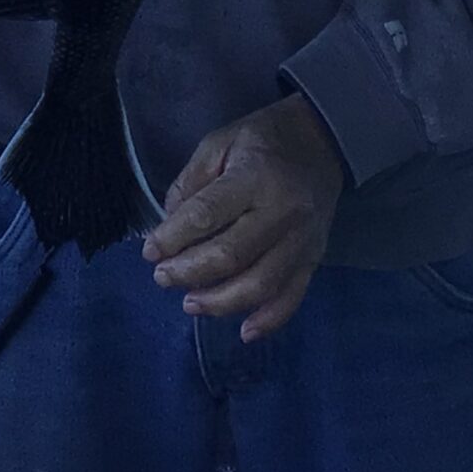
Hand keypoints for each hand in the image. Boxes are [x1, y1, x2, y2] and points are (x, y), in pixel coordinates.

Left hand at [142, 94, 345, 340]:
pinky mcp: (315, 257)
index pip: (207, 215)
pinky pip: (293, 295)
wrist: (323, 140)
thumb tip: (169, 228)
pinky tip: (244, 331)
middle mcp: (283, 212)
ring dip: (220, 302)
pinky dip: (270, 319)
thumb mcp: (220, 143)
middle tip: (162, 278)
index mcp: (255, 176)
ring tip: (190, 303)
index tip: (149, 252)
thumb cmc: (263, 140)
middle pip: (232, 255)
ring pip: (261, 284)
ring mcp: (303, 239)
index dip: (173, 238)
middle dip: (189, 273)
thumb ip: (191, 183)